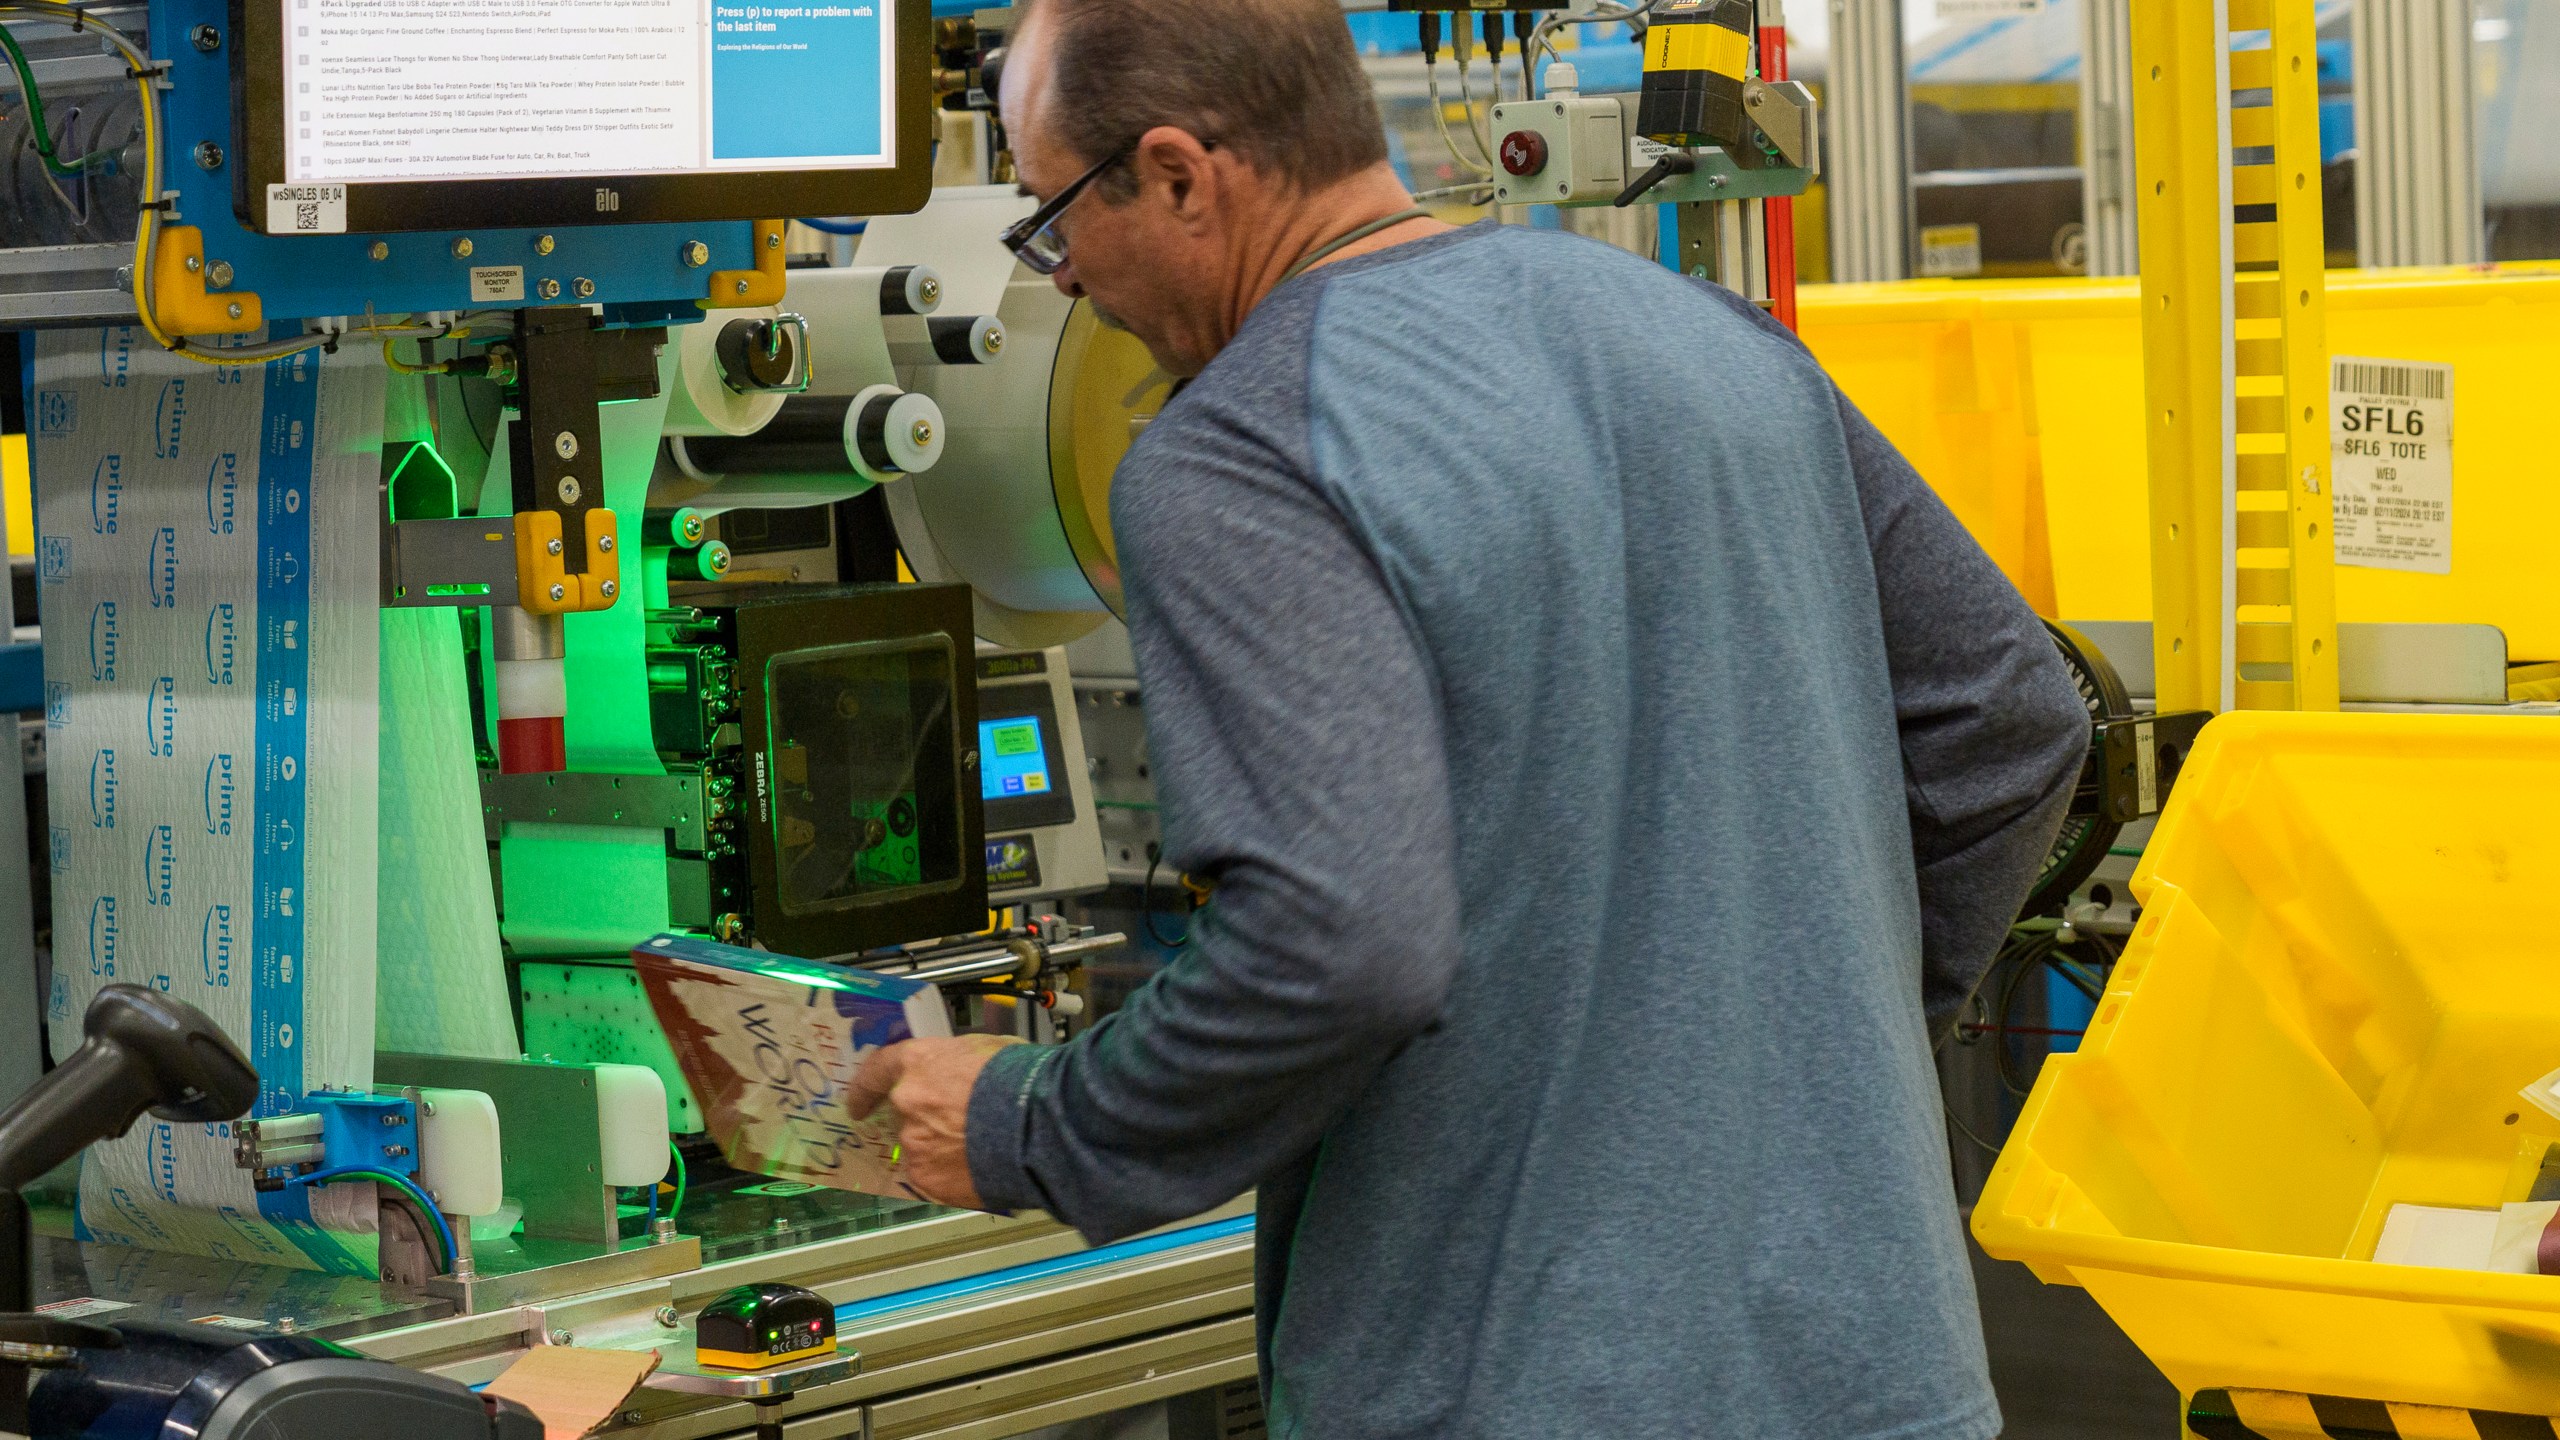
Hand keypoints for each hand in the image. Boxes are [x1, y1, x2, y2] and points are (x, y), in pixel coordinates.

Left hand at [846, 1034, 1022, 1208]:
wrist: (1036, 1123)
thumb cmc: (1019, 1079)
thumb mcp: (986, 1048)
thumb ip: (959, 1061)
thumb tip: (963, 1070)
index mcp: (917, 1064)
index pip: (876, 1073)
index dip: (865, 1090)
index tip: (859, 1104)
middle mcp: (906, 1103)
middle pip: (902, 1115)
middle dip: (925, 1122)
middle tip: (958, 1127)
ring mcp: (914, 1143)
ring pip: (919, 1149)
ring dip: (941, 1150)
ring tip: (980, 1150)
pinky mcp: (927, 1178)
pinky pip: (933, 1178)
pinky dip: (951, 1176)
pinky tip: (979, 1170)